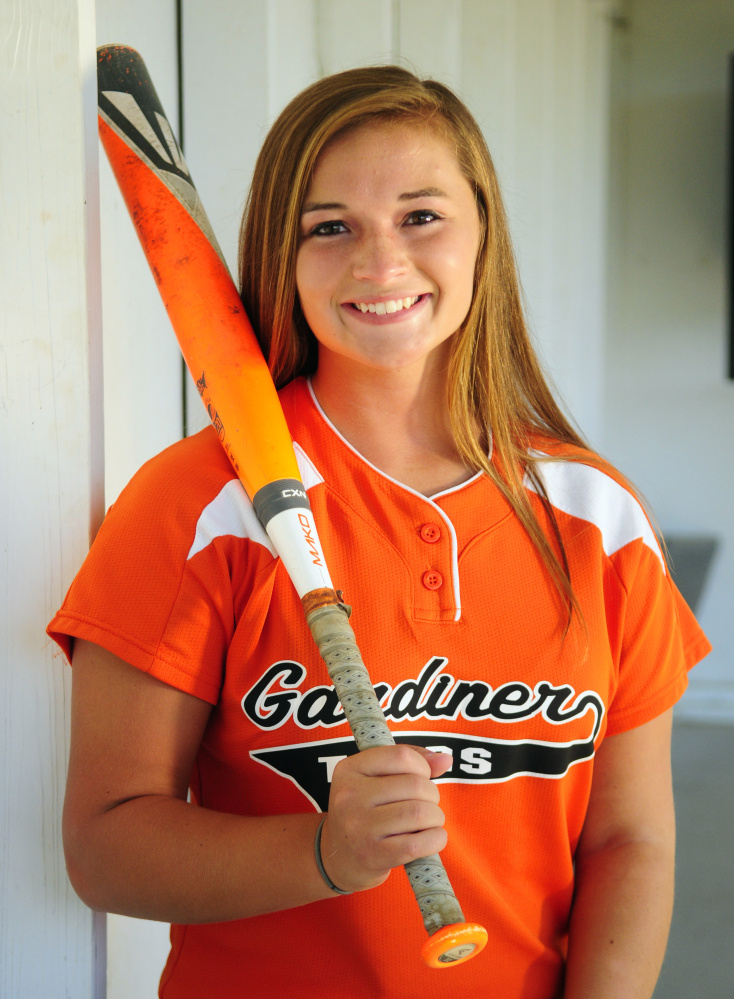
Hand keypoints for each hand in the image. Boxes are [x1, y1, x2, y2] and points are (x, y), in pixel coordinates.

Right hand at [318, 745, 452, 892]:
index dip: (422, 766)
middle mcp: (350, 796)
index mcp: (350, 769)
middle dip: (432, 795)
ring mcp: (359, 827)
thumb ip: (411, 763)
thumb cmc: (366, 811)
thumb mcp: (375, 779)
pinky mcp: (372, 855)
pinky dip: (435, 840)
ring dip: (435, 818)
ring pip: (419, 813)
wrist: (339, 856)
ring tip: (429, 822)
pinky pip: (417, 844)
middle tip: (426, 805)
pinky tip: (432, 838)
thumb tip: (445, 759)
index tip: (422, 778)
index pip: (401, 756)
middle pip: (415, 785)